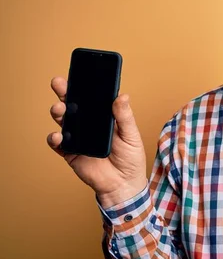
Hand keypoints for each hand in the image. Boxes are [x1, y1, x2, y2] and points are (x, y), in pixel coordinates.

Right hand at [47, 76, 146, 207]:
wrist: (124, 184)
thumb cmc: (130, 158)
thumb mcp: (131, 135)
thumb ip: (124, 117)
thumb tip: (122, 96)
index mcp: (104, 116)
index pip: (92, 98)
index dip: (84, 85)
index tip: (78, 73)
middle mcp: (89, 124)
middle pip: (73, 104)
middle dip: (64, 92)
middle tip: (59, 83)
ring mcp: (78, 137)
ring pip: (63, 120)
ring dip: (58, 112)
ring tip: (60, 109)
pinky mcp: (70, 152)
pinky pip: (58, 143)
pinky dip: (54, 138)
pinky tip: (58, 135)